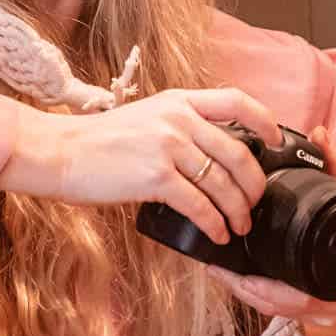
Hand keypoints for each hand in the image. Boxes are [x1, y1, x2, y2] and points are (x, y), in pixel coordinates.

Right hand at [0, 87, 281, 243]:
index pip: (236, 101)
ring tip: (238, 227)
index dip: (265, 121)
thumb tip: (211, 156)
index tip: (276, 141)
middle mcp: (179, 119)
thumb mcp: (144, 118)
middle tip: (254, 204)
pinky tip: (216, 235)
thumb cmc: (96, 143)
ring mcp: (169, 146)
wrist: (59, 152)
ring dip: (237, 211)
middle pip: (239, 154)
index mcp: (179, 101)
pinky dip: (214, 224)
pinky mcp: (156, 176)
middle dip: (254, 186)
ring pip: (223, 183)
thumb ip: (179, 127)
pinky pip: (200, 205)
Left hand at [207, 126, 335, 326]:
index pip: (280, 297)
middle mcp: (325, 307)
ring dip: (245, 293)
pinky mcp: (317, 314)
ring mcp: (321, 315)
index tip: (222, 269)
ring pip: (273, 310)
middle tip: (212, 266)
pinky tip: (241, 280)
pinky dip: (260, 295)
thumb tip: (319, 133)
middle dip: (238, 287)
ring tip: (219, 271)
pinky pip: (281, 310)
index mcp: (333, 285)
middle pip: (269, 306)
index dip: (247, 285)